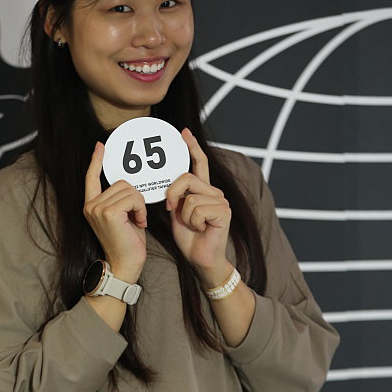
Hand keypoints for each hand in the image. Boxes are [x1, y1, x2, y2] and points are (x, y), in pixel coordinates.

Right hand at [84, 142, 146, 282]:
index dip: (96, 161)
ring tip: (137, 222)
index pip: (91, 178)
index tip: (100, 146)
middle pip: (121, 182)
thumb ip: (120, 201)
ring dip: (139, 205)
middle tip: (136, 217)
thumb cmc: (127, 244)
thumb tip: (127, 184)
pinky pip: (133, 198)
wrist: (125, 265)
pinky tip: (139, 223)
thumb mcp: (122, 217)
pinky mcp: (109, 213)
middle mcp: (91, 206)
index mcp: (92, 206)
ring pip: (129, 190)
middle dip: (135, 197)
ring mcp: (98, 209)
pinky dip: (141, 209)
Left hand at [165, 129, 231, 283]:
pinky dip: (193, 222)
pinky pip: (196, 208)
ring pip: (189, 197)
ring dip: (184, 216)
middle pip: (186, 178)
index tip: (183, 132)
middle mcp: (215, 192)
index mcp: (204, 190)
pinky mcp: (224, 211)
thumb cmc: (189, 237)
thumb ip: (175, 195)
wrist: (201, 259)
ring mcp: (222, 201)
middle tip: (172, 209)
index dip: (192, 147)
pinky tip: (202, 229)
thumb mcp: (177, 212)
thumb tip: (167, 182)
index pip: (199, 163)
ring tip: (194, 226)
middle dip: (172, 194)